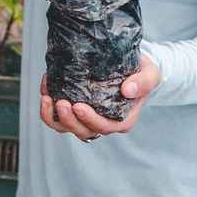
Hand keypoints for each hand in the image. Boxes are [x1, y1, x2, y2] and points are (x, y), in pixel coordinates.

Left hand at [41, 53, 158, 140]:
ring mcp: (86, 119)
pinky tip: (46, 88)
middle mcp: (103, 123)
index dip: (90, 121)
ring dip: (53, 117)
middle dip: (69, 120)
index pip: (105, 127)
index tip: (79, 106)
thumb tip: (128, 90)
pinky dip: (47, 106)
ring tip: (47, 98)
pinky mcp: (73, 110)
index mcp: (122, 120)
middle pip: (83, 131)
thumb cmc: (141, 72)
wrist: (130, 65)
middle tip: (62, 102)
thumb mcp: (151, 74)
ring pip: (66, 128)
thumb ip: (144, 82)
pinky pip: (56, 116)